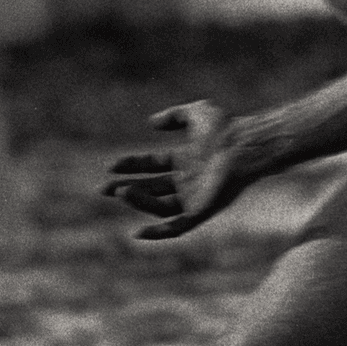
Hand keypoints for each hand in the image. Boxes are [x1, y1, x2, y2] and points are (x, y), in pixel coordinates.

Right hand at [103, 100, 247, 238]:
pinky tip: (138, 232)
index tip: (111, 166)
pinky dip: (158, 233)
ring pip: (159, 206)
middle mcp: (188, 182)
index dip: (131, 166)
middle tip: (102, 189)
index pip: (152, 166)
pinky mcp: (201, 212)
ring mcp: (194, 198)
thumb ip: (174, 115)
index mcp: (186, 161)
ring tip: (120, 192)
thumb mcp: (196, 113)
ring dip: (138, 201)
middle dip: (126, 188)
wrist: (243, 145)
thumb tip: (152, 122)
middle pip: (151, 188)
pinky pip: (177, 228)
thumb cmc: (225, 128)